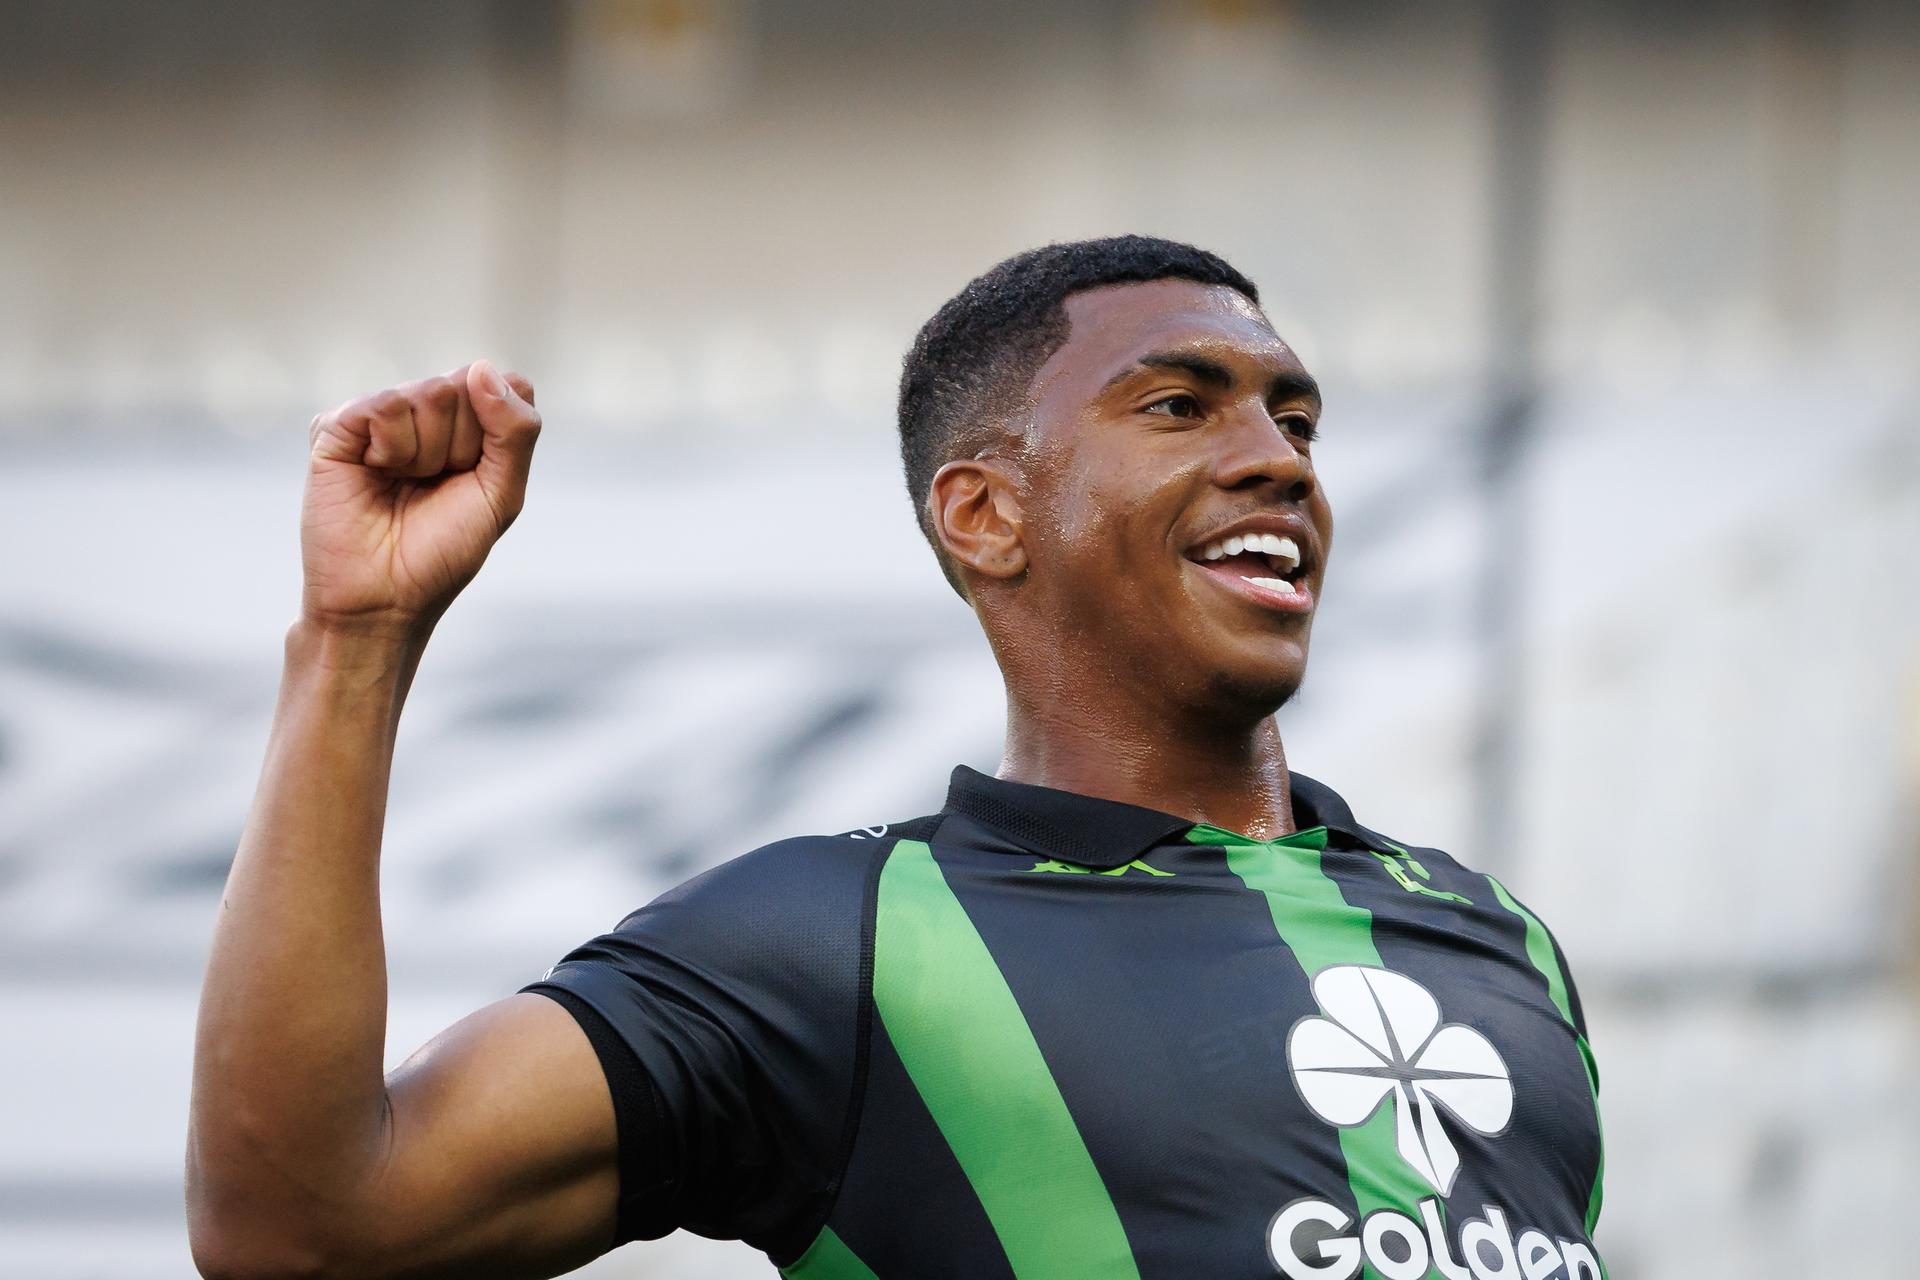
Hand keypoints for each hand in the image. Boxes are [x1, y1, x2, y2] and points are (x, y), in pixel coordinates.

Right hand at [301, 361, 540, 637]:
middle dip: (461, 447)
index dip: (498, 434)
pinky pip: (385, 405)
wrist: (383, 598)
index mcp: (468, 423)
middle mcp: (424, 411)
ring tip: (401, 484)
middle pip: (466, 385)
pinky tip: (373, 474)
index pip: (505, 384)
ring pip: (428, 394)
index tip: (475, 478)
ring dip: (425, 453)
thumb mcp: (501, 495)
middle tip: (433, 486)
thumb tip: (481, 367)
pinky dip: (391, 449)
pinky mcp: (337, 424)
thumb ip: (515, 431)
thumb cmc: (443, 551)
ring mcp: (379, 415)